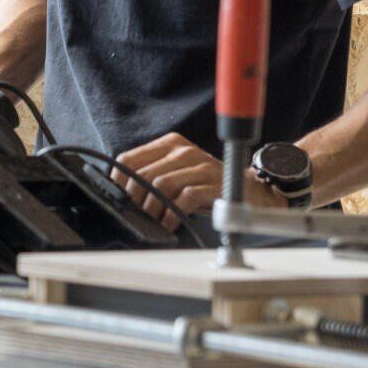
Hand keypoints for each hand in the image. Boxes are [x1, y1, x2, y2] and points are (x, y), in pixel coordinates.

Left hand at [112, 132, 284, 231]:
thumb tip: (122, 194)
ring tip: (153, 221)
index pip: (129, 159)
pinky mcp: (213, 184)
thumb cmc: (206, 185)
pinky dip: (172, 214)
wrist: (249, 191)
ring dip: (152, 208)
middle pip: (143, 173)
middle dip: (134, 199)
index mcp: (170, 144)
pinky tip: (170, 224)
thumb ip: (152, 176)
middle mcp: (184, 151)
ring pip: (160, 184)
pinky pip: (184, 198)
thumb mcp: (177, 173)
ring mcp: (200, 165)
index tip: (118, 200)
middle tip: (135, 216)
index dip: (118, 182)